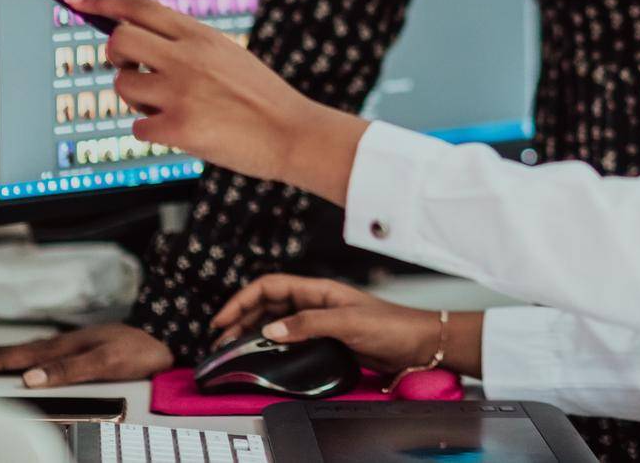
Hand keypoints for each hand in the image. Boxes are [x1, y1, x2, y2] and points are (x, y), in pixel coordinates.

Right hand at [0, 323, 173, 387]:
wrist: (163, 341)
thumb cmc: (138, 351)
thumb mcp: (105, 362)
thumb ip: (68, 370)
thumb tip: (29, 378)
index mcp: (58, 349)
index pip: (8, 358)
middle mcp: (56, 347)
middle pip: (4, 354)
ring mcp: (62, 349)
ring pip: (14, 355)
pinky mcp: (70, 353)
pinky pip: (29, 357)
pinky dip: (8, 361)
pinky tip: (4, 365)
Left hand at [66, 0, 368, 198]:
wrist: (293, 134)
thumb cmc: (261, 98)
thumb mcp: (228, 55)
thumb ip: (188, 46)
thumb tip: (137, 45)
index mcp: (200, 35)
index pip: (139, 6)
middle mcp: (187, 58)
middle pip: (118, 42)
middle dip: (115, 56)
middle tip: (132, 68)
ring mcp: (180, 92)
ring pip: (123, 86)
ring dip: (137, 99)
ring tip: (171, 108)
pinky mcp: (178, 128)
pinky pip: (137, 126)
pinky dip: (152, 131)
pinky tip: (182, 132)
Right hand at [210, 274, 481, 377]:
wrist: (418, 343)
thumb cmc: (391, 325)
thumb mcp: (347, 323)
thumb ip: (309, 325)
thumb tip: (271, 329)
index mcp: (319, 289)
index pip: (271, 285)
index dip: (243, 299)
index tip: (223, 318)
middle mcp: (316, 302)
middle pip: (269, 303)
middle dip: (242, 317)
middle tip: (221, 338)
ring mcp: (320, 320)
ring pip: (277, 320)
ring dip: (253, 331)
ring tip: (235, 347)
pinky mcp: (326, 338)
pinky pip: (291, 336)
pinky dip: (272, 343)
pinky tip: (264, 353)